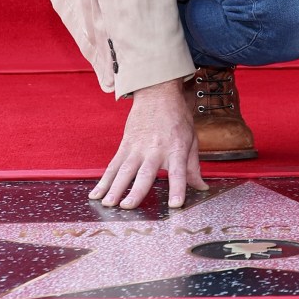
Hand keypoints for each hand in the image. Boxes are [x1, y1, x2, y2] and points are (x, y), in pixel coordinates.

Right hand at [89, 79, 207, 209]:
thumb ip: (193, 167)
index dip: (177, 188)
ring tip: (108, 204)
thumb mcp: (191, 139)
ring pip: (124, 170)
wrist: (158, 92)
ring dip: (115, 188)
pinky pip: (113, 165)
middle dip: (136, 191)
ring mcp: (138, 147)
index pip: (179, 172)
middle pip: (145, 173)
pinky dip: (104, 180)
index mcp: (176, 149)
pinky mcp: (125, 144)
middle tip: (127, 206)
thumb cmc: (177, 116)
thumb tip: (202, 188)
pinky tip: (96, 193)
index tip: (176, 204)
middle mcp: (156, 149)